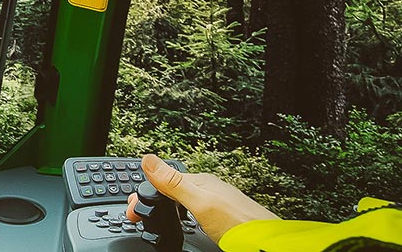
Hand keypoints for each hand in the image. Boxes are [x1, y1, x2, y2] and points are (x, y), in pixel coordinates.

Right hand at [125, 154, 278, 241]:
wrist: (268, 244)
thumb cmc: (242, 226)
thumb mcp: (201, 204)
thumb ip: (174, 183)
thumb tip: (149, 159)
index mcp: (201, 182)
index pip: (163, 179)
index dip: (145, 193)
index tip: (133, 209)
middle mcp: (209, 189)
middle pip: (172, 188)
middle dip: (153, 198)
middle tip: (140, 214)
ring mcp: (217, 203)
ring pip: (183, 199)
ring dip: (166, 205)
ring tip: (156, 214)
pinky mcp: (223, 217)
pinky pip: (194, 209)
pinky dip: (180, 214)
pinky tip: (184, 220)